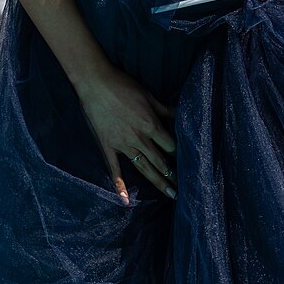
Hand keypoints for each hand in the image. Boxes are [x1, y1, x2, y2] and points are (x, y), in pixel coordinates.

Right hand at [72, 63, 176, 201]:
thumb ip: (164, 109)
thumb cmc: (123, 85)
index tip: (188, 161)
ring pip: (144, 167)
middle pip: (160, 161)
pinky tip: (126, 200)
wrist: (95, 83)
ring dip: (158, 181)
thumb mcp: (148, 95)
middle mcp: (139, 138)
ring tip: (171, 194)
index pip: (170, 145)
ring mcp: (123, 145)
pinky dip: (120, 185)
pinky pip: (115, 169)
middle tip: (186, 188)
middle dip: (174, 174)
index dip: (180, 153)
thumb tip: (180, 115)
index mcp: (150, 124)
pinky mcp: (108, 146)